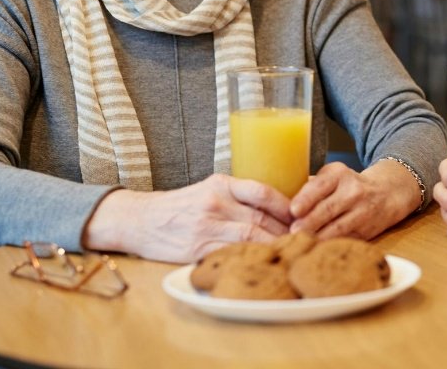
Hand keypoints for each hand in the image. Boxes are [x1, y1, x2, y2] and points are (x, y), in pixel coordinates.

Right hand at [82, 174, 291, 262]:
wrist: (140, 220)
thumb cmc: (181, 206)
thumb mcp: (209, 189)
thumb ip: (239, 195)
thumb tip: (279, 206)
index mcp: (221, 184)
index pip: (263, 192)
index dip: (286, 205)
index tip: (302, 214)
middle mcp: (216, 203)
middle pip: (262, 217)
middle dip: (287, 229)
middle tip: (305, 238)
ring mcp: (206, 226)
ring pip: (251, 236)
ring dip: (274, 244)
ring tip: (291, 250)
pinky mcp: (198, 249)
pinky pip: (232, 253)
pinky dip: (251, 257)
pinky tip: (264, 261)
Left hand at [289, 159, 417, 239]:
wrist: (387, 193)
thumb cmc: (348, 185)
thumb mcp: (332, 176)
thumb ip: (311, 188)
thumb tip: (279, 207)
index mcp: (339, 174)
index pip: (320, 185)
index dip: (306, 199)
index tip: (293, 210)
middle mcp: (353, 191)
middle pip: (327, 209)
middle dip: (308, 222)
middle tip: (292, 231)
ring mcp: (361, 212)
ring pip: (337, 228)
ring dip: (317, 237)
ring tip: (301, 243)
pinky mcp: (366, 231)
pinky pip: (345, 240)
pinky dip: (329, 246)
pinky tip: (315, 251)